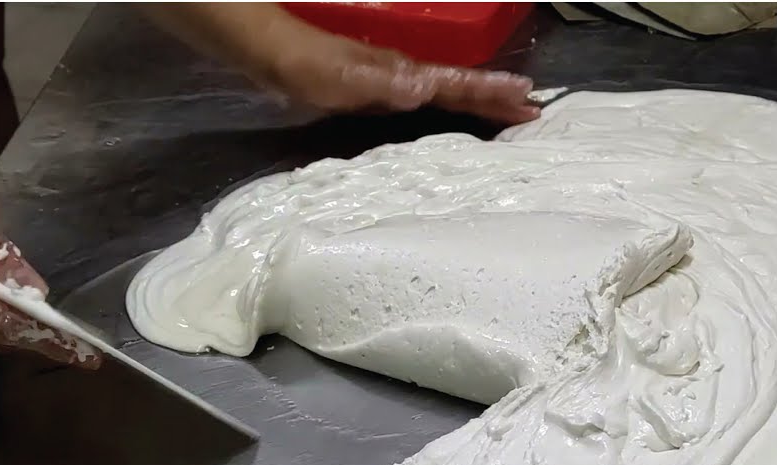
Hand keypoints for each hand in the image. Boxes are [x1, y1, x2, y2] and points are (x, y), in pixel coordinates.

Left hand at [144, 3, 540, 124]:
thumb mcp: (328, 72)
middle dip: (491, 97)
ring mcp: (373, 78)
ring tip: (504, 113)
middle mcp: (390, 74)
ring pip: (433, 90)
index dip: (489, 93)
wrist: (245, 39)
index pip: (451, 84)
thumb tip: (423, 88)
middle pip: (450, 86)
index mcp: (392, 71)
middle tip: (531, 112)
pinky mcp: (354, 86)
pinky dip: (435, 104)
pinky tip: (434, 112)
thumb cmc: (286, 54)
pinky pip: (408, 97)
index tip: (528, 101)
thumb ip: (374, 80)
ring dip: (470, 101)